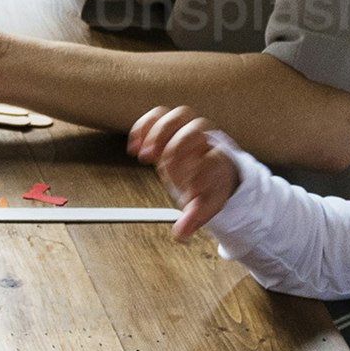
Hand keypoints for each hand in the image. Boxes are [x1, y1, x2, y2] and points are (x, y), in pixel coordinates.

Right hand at [129, 104, 247, 237]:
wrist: (208, 169)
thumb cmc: (207, 187)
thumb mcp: (204, 206)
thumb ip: (193, 219)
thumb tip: (181, 235)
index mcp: (216, 162)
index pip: (213, 160)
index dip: (202, 170)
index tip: (191, 187)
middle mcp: (204, 143)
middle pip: (197, 130)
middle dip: (176, 145)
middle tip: (160, 164)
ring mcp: (187, 132)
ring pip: (180, 115)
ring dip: (159, 132)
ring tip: (145, 154)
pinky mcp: (170, 128)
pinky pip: (159, 115)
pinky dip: (143, 126)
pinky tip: (134, 145)